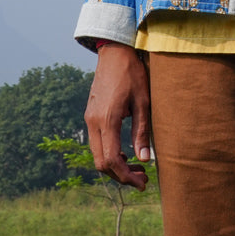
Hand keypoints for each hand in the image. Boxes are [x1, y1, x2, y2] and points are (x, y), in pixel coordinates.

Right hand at [84, 42, 151, 189]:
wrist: (114, 52)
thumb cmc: (132, 73)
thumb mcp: (143, 101)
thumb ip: (142, 131)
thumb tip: (145, 159)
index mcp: (107, 120)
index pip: (112, 160)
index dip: (126, 177)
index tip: (143, 183)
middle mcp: (93, 122)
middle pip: (101, 163)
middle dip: (121, 176)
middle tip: (143, 179)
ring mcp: (89, 118)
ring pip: (97, 154)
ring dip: (115, 165)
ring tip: (137, 167)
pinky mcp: (91, 115)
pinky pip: (97, 142)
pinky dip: (110, 153)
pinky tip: (126, 152)